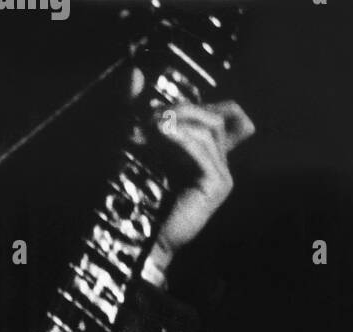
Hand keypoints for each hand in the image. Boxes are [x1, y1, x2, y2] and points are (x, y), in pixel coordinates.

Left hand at [129, 70, 256, 275]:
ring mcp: (221, 174)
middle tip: (143, 118)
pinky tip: (156, 135)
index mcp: (204, 154)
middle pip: (214, 115)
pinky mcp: (217, 185)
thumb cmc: (129, 195)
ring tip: (144, 129)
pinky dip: (178, 137)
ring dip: (174, 121)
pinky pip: (203, 148)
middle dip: (178, 109)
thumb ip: (133, 110)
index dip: (193, 102)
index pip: (224, 112)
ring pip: (208, 127)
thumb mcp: (130, 144)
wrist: (131, 237)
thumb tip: (134, 72)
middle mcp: (218, 162)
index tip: (155, 107)